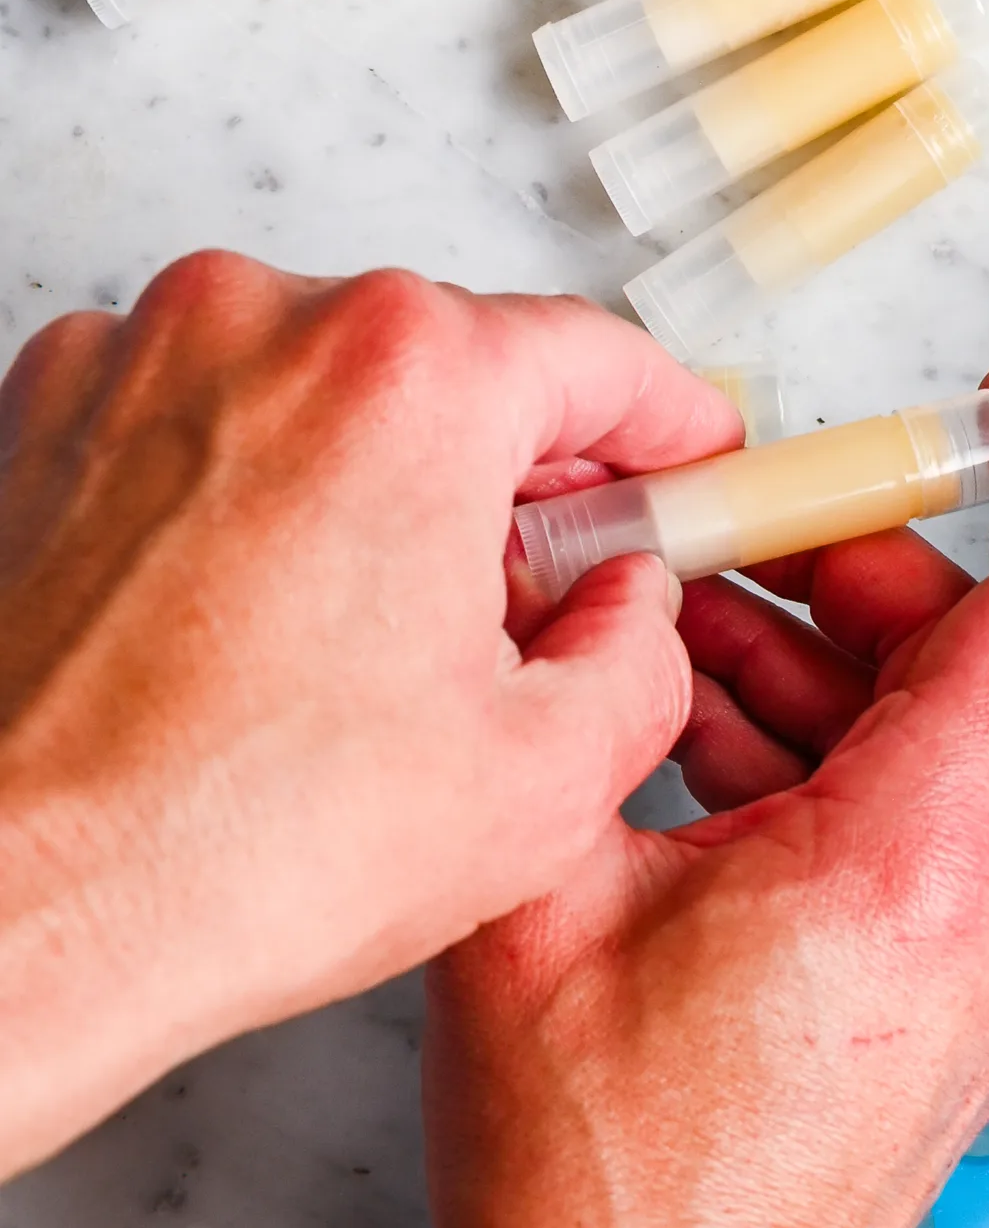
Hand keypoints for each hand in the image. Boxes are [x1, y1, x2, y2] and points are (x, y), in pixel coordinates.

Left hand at [0, 253, 739, 1178]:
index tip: (682, 463)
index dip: (667, 422)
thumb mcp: (543, 779)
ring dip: (375, 476)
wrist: (3, 906)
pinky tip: (257, 620)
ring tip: (370, 636)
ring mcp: (139, 355)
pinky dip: (252, 485)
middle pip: (453, 360)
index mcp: (407, 376)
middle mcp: (264, 322)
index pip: (594, 353)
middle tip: (539, 590)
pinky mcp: (48, 410)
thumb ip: (639, 650)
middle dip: (513, 467)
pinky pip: (205, 414)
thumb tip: (628, 603)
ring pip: (322, 385)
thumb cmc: (222, 849)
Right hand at [425, 362, 988, 1227]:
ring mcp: (978, 962)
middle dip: (830, 572)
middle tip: (702, 531)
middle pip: (957, 657)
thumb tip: (579, 596)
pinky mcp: (941, 1004)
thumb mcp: (542, 896)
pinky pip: (900, 826)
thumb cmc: (604, 1184)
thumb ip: (580, 712)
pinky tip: (681, 749)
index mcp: (922, 848)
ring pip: (919, 741)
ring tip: (653, 642)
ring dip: (798, 673)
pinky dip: (808, 764)